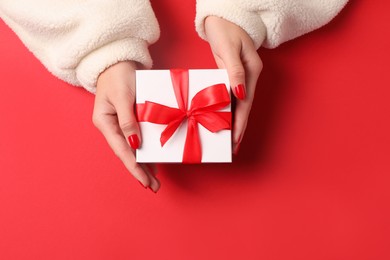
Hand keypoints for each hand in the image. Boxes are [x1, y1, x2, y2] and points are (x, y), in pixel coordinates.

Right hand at [93, 61, 159, 191]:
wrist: (117, 60)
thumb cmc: (118, 75)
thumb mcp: (123, 97)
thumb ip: (128, 121)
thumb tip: (135, 144)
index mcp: (105, 123)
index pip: (122, 150)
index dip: (134, 167)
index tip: (145, 181)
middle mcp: (112, 127)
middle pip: (127, 154)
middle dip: (141, 171)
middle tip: (154, 187)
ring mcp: (120, 124)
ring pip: (133, 149)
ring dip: (144, 163)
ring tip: (155, 179)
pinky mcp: (130, 119)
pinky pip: (138, 138)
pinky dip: (146, 149)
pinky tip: (153, 160)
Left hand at [205, 16, 262, 153]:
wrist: (223, 16)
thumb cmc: (225, 28)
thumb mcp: (229, 48)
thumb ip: (234, 71)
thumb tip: (239, 93)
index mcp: (251, 71)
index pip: (245, 103)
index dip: (240, 122)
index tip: (235, 139)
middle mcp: (248, 77)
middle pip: (243, 107)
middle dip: (238, 128)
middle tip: (232, 148)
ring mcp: (240, 77)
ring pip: (237, 104)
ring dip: (232, 122)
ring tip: (227, 140)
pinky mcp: (230, 75)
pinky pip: (229, 97)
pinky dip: (226, 110)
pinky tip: (221, 119)